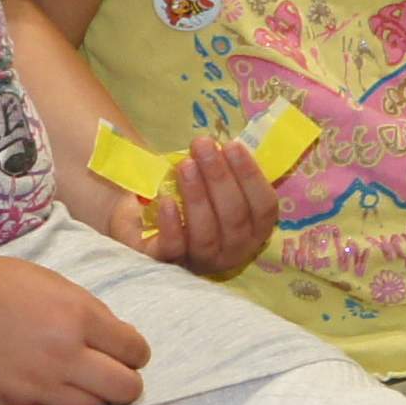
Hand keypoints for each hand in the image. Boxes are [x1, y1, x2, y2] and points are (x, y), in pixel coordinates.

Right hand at [0, 254, 151, 404]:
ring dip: (99, 398)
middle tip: (115, 370)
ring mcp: (39, 384)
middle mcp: (63, 354)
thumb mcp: (51, 281)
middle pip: (126, 388)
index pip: (134, 350)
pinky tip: (58, 390)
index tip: (128, 349)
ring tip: (87, 383)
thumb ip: (89, 311)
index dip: (136, 350)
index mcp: (76, 316)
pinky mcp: (16, 403)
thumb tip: (118, 340)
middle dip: (128, 380)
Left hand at [131, 131, 279, 281]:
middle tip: (203, 145)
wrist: (141, 224)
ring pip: (207, 235)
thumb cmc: (187, 198)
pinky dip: (172, 224)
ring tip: (185, 165)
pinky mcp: (168, 264)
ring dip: (197, 196)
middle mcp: (233, 249)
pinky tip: (167, 199)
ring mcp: (202, 260)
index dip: (251, 176)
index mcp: (252, 229)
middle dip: (219, 178)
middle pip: (234, 219)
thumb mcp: (210, 182)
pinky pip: (175, 248)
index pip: (264, 207)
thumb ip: (222, 166)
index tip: (232, 146)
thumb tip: (218, 141)